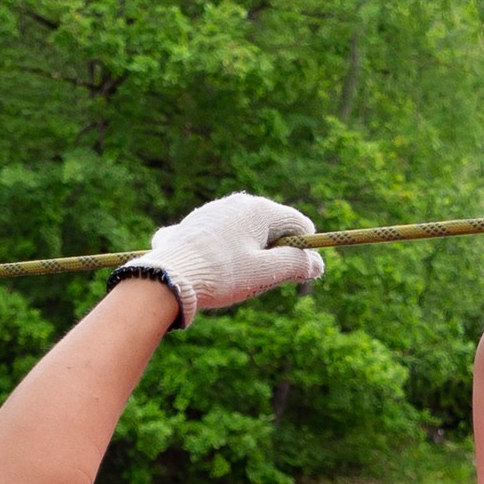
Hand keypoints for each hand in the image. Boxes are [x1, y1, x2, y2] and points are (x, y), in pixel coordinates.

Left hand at [119, 190, 324, 329]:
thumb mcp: (265, 273)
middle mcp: (237, 204)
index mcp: (260, 210)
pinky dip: (218, 254)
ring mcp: (211, 212)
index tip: (295, 275)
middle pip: (271, 228)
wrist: (167, 278)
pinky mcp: (191, 225)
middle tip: (257, 280)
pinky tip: (207, 270)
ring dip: (245, 255)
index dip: (304, 251)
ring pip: (243, 234)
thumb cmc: (221, 275)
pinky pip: (216, 239)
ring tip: (230, 278)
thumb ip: (296, 265)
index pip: (299, 225)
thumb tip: (317, 263)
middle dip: (273, 254)